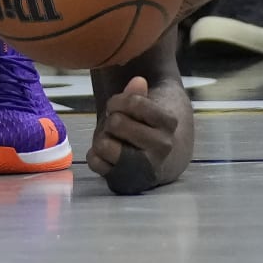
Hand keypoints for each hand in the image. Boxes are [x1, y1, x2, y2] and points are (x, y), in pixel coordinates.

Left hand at [88, 77, 175, 194]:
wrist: (156, 161)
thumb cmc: (143, 127)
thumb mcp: (143, 108)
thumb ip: (137, 95)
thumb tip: (138, 81)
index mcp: (168, 122)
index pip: (134, 102)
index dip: (118, 101)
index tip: (117, 106)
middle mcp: (162, 146)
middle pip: (116, 123)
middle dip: (110, 121)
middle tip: (115, 126)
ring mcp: (146, 166)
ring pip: (104, 144)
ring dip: (102, 138)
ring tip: (112, 140)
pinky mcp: (128, 181)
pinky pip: (96, 163)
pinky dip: (95, 156)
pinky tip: (106, 155)